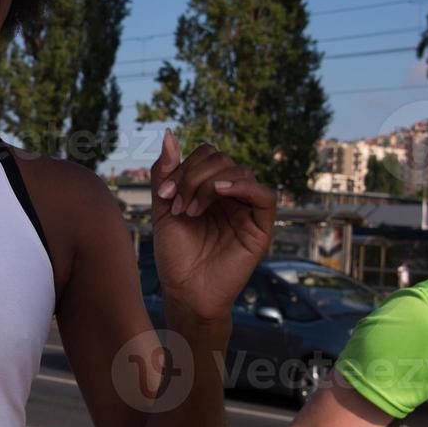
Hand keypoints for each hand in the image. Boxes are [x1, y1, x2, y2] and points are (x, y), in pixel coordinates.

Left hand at [151, 129, 275, 320]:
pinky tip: (219, 192)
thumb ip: (165, 173)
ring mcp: (247, 209)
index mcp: (210, 188)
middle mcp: (231, 195)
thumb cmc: (175, 255)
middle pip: (221, 159)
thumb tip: (168, 133)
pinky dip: (242, 186)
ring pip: (239, 171)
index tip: (165, 196)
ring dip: (208, 185)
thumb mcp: (163, 208)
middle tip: (177, 205)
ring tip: (191, 211)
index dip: (184, 166)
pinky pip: (264, 195)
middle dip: (193, 176)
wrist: (185, 292)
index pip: (206, 155)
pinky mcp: (261, 226)